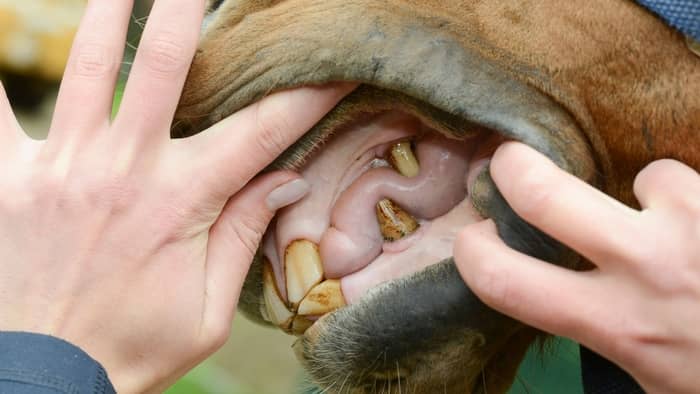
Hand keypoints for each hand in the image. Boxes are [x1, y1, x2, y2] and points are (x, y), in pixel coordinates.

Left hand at [0, 0, 352, 391]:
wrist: (42, 380)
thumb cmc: (132, 349)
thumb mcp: (208, 312)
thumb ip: (243, 237)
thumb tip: (287, 180)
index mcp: (180, 203)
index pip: (261, 132)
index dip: (306, 94)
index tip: (334, 67)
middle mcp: (122, 170)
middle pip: (160, 63)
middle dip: (186, 8)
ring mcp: (59, 166)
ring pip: (85, 64)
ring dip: (108, 11)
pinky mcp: (6, 176)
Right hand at [454, 142, 699, 393]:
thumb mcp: (645, 370)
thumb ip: (601, 324)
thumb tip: (558, 282)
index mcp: (616, 325)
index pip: (504, 280)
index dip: (472, 252)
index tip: (477, 240)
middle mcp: (648, 270)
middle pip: (542, 193)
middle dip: (512, 167)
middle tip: (510, 164)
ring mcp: (694, 227)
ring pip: (645, 177)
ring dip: (654, 199)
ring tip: (681, 229)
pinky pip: (697, 182)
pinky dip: (697, 202)